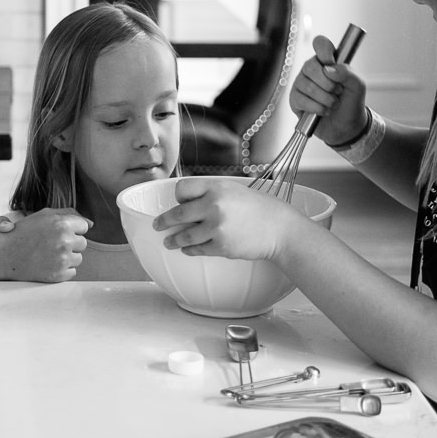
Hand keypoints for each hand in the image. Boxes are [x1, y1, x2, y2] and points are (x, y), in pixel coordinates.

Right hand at [0, 208, 90, 281]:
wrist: (3, 254)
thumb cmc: (23, 232)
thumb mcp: (44, 216)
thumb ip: (69, 215)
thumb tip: (91, 224)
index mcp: (61, 224)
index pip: (83, 227)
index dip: (71, 229)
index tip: (57, 232)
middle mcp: (64, 241)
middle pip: (82, 243)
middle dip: (70, 243)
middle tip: (50, 244)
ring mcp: (62, 259)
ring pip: (78, 258)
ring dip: (66, 257)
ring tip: (47, 254)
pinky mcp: (59, 275)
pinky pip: (72, 272)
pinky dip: (62, 270)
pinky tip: (47, 264)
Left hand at [152, 178, 297, 260]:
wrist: (279, 229)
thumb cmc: (258, 208)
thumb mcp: (233, 191)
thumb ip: (211, 194)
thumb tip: (187, 203)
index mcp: (216, 188)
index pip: (182, 188)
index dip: (178, 197)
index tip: (177, 203)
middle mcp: (214, 206)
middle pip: (178, 213)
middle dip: (164, 221)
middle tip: (157, 225)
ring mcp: (217, 227)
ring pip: (185, 235)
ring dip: (173, 240)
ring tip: (168, 242)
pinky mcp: (221, 246)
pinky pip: (198, 249)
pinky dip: (190, 250)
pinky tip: (187, 249)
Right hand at [288, 33, 369, 146]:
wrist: (347, 126)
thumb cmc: (352, 102)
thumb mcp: (358, 85)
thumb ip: (347, 72)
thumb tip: (328, 69)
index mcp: (327, 62)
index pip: (320, 44)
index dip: (324, 50)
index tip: (332, 62)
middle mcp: (311, 70)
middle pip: (310, 66)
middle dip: (328, 83)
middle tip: (337, 91)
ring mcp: (301, 84)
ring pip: (307, 86)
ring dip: (325, 98)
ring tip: (333, 103)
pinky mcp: (295, 100)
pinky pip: (301, 100)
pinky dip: (317, 108)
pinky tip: (324, 111)